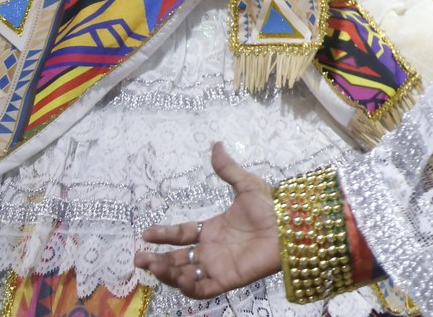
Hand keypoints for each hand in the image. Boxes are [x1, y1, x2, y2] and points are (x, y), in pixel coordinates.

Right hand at [135, 143, 279, 297]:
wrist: (292, 225)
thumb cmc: (273, 206)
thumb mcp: (247, 185)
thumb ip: (228, 169)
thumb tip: (215, 144)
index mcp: (214, 229)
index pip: (182, 235)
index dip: (164, 234)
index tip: (146, 233)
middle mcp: (213, 249)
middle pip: (178, 258)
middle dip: (157, 260)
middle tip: (140, 257)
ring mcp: (219, 266)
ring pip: (186, 275)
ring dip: (168, 273)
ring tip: (154, 265)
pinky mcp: (229, 279)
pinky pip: (204, 289)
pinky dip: (189, 287)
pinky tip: (180, 277)